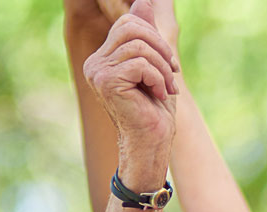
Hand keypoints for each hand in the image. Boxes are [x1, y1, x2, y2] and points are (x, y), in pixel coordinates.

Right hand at [83, 0, 178, 178]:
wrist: (152, 143)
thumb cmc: (155, 110)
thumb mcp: (155, 66)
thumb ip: (146, 35)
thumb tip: (143, 1)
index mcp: (103, 58)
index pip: (128, 24)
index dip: (155, 37)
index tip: (169, 63)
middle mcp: (95, 63)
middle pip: (132, 28)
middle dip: (161, 48)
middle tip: (172, 74)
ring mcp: (97, 72)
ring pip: (139, 46)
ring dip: (162, 67)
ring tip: (166, 87)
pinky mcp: (107, 82)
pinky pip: (141, 63)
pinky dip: (158, 78)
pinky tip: (159, 94)